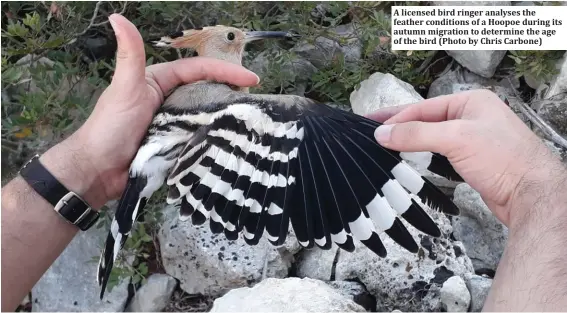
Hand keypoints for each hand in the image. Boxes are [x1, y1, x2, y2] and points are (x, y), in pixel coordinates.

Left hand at [39, 14, 259, 208]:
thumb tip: (118, 18)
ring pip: (204, 116)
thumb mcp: (125, 88)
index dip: (225, 71)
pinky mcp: (174, 145)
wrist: (98, 171)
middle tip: (255, 101)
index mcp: (159, 82)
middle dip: (229, 93)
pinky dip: (213, 138)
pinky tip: (231, 142)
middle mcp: (169, 100)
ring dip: (224, 117)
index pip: (198, 70)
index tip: (251, 79)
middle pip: (205, 91)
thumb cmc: (110, 127)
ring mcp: (172, 124)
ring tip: (250, 122)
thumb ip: (129, 55)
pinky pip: (198, 138)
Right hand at [366, 89, 566, 226]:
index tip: (373, 127)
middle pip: (426, 120)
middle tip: (373, 131)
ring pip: (432, 138)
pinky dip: (423, 157)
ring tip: (385, 146)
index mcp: (471, 101)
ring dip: (410, 142)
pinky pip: (440, 154)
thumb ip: (416, 134)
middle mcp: (472, 117)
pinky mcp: (473, 161)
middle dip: (400, 127)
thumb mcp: (456, 139)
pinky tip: (410, 160)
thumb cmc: (505, 159)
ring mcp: (473, 139)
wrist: (532, 195)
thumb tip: (384, 134)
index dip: (396, 118)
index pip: (423, 107)